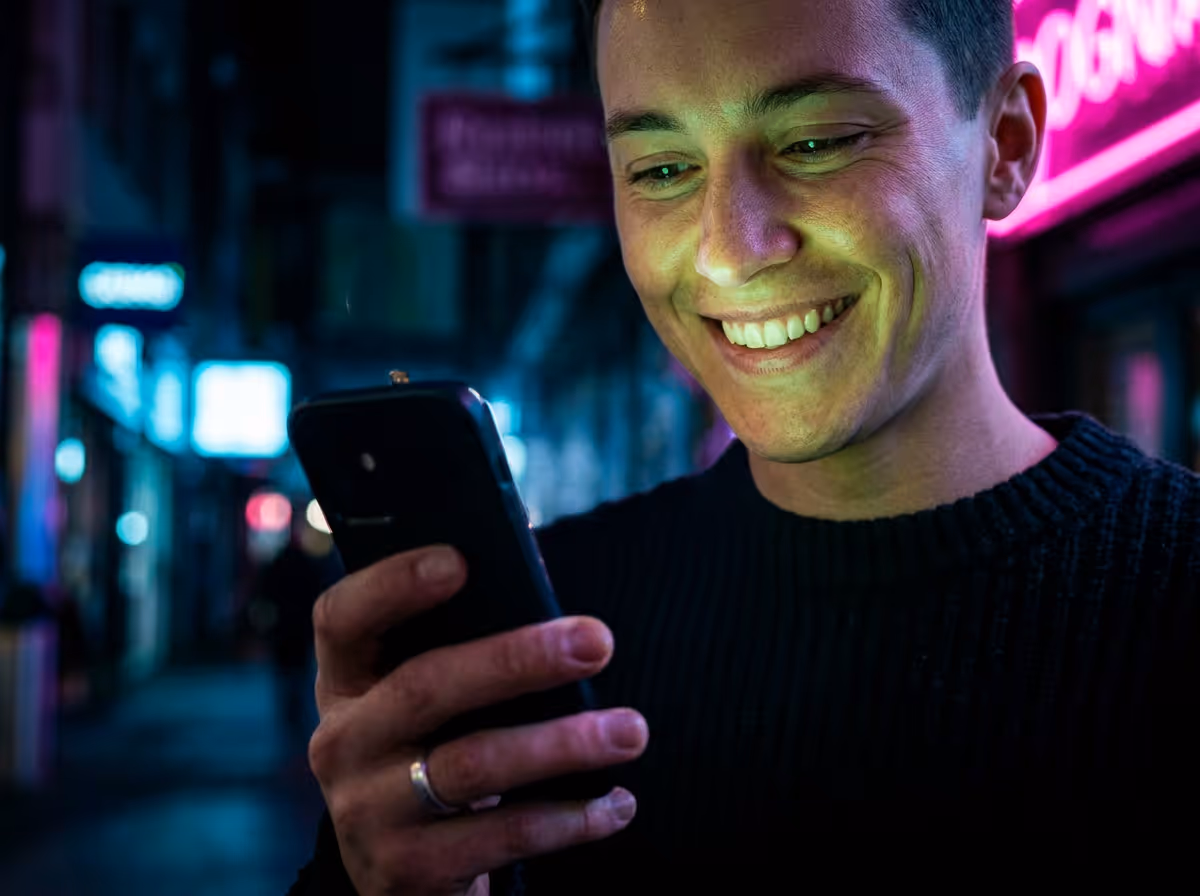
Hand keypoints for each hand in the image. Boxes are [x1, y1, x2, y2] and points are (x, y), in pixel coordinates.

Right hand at [308, 545, 648, 895]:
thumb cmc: (435, 752)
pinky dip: (570, 817)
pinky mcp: (407, 870)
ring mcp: (367, 811)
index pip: (342, 618)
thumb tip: (552, 615)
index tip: (459, 560)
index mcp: (346, 682)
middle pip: (424, 687)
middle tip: (596, 641)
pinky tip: (617, 802)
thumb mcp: (423, 706)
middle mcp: (342, 742)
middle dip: (517, 659)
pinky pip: (502, 838)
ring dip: (562, 743)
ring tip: (630, 730)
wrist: (403, 871)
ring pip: (473, 766)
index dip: (391, 584)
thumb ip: (457, 653)